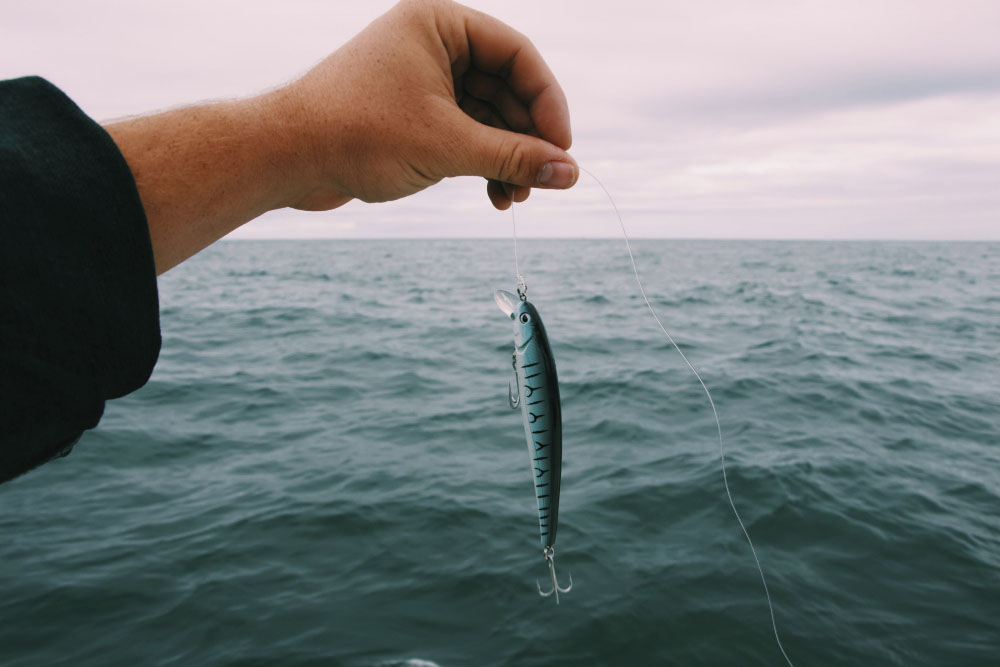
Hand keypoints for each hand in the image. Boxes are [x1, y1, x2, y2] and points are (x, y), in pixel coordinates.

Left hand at [274, 0, 576, 210]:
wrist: (284, 159)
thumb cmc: (356, 135)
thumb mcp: (447, 147)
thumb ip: (514, 158)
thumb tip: (570, 174)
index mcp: (439, 23)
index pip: (518, 55)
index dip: (548, 104)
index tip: (562, 150)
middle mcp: (432, 45)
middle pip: (506, 89)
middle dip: (526, 140)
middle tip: (542, 183)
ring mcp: (421, 80)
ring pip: (486, 116)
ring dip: (505, 159)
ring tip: (514, 198)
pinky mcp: (411, 115)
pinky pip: (463, 133)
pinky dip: (480, 163)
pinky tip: (493, 196)